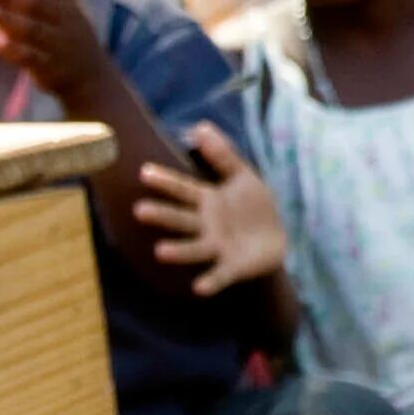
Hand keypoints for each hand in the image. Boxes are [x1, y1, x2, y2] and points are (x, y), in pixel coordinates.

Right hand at [135, 124, 288, 296]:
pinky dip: (211, 281)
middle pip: (182, 219)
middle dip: (162, 215)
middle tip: (139, 210)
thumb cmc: (253, 205)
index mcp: (208, 201)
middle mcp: (206, 225)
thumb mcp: (242, 175)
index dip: (167, 182)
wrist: (275, 239)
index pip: (184, 189)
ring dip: (179, 250)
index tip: (145, 172)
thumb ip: (223, 154)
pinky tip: (200, 287)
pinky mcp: (232, 268)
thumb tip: (200, 126)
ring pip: (194, 248)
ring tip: (161, 251)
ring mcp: (217, 247)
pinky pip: (219, 275)